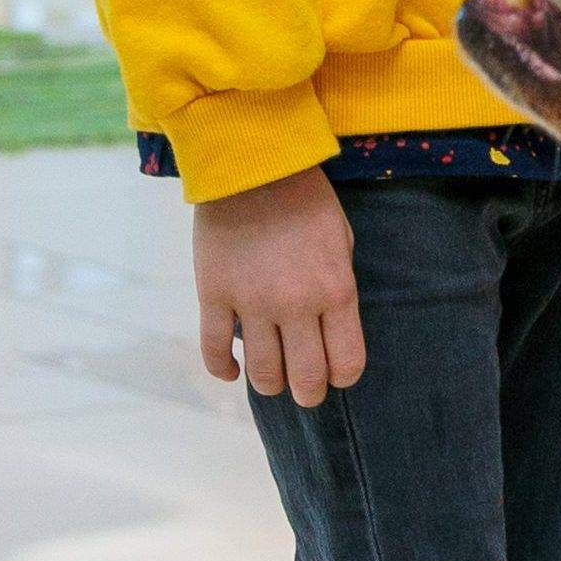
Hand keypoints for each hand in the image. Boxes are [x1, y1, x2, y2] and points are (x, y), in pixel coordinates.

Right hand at [195, 167, 363, 407]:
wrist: (252, 166)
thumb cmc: (305, 201)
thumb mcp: (341, 241)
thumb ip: (338, 288)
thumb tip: (331, 328)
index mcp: (336, 291)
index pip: (346, 363)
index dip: (342, 378)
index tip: (336, 377)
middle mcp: (296, 304)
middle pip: (306, 377)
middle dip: (309, 394)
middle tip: (306, 393)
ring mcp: (252, 302)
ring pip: (263, 373)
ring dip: (271, 385)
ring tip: (274, 382)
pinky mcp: (214, 294)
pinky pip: (215, 350)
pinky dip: (222, 369)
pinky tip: (232, 372)